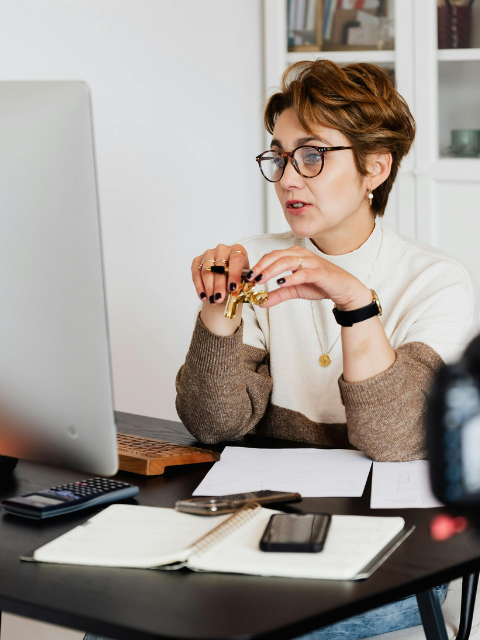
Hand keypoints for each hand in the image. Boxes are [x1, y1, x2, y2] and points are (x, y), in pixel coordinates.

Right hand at [192, 244, 248, 335]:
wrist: (226, 280)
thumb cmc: (237, 279)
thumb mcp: (243, 281)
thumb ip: (242, 284)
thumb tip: (240, 290)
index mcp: (238, 250)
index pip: (236, 259)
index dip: (234, 274)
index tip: (233, 288)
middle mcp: (222, 249)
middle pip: (219, 266)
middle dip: (219, 285)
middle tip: (219, 298)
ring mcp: (209, 253)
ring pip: (207, 271)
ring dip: (209, 287)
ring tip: (213, 300)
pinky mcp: (198, 260)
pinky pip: (196, 273)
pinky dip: (199, 286)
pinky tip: (204, 297)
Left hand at [248, 246, 371, 310]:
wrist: (344, 290)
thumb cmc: (320, 285)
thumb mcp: (295, 290)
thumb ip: (278, 294)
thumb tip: (261, 302)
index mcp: (295, 255)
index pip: (272, 255)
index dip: (259, 264)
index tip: (248, 276)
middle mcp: (302, 254)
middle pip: (277, 256)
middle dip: (261, 266)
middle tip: (250, 277)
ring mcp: (311, 262)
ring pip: (287, 261)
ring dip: (272, 270)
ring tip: (261, 279)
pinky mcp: (320, 272)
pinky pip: (303, 273)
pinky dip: (291, 277)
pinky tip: (280, 283)